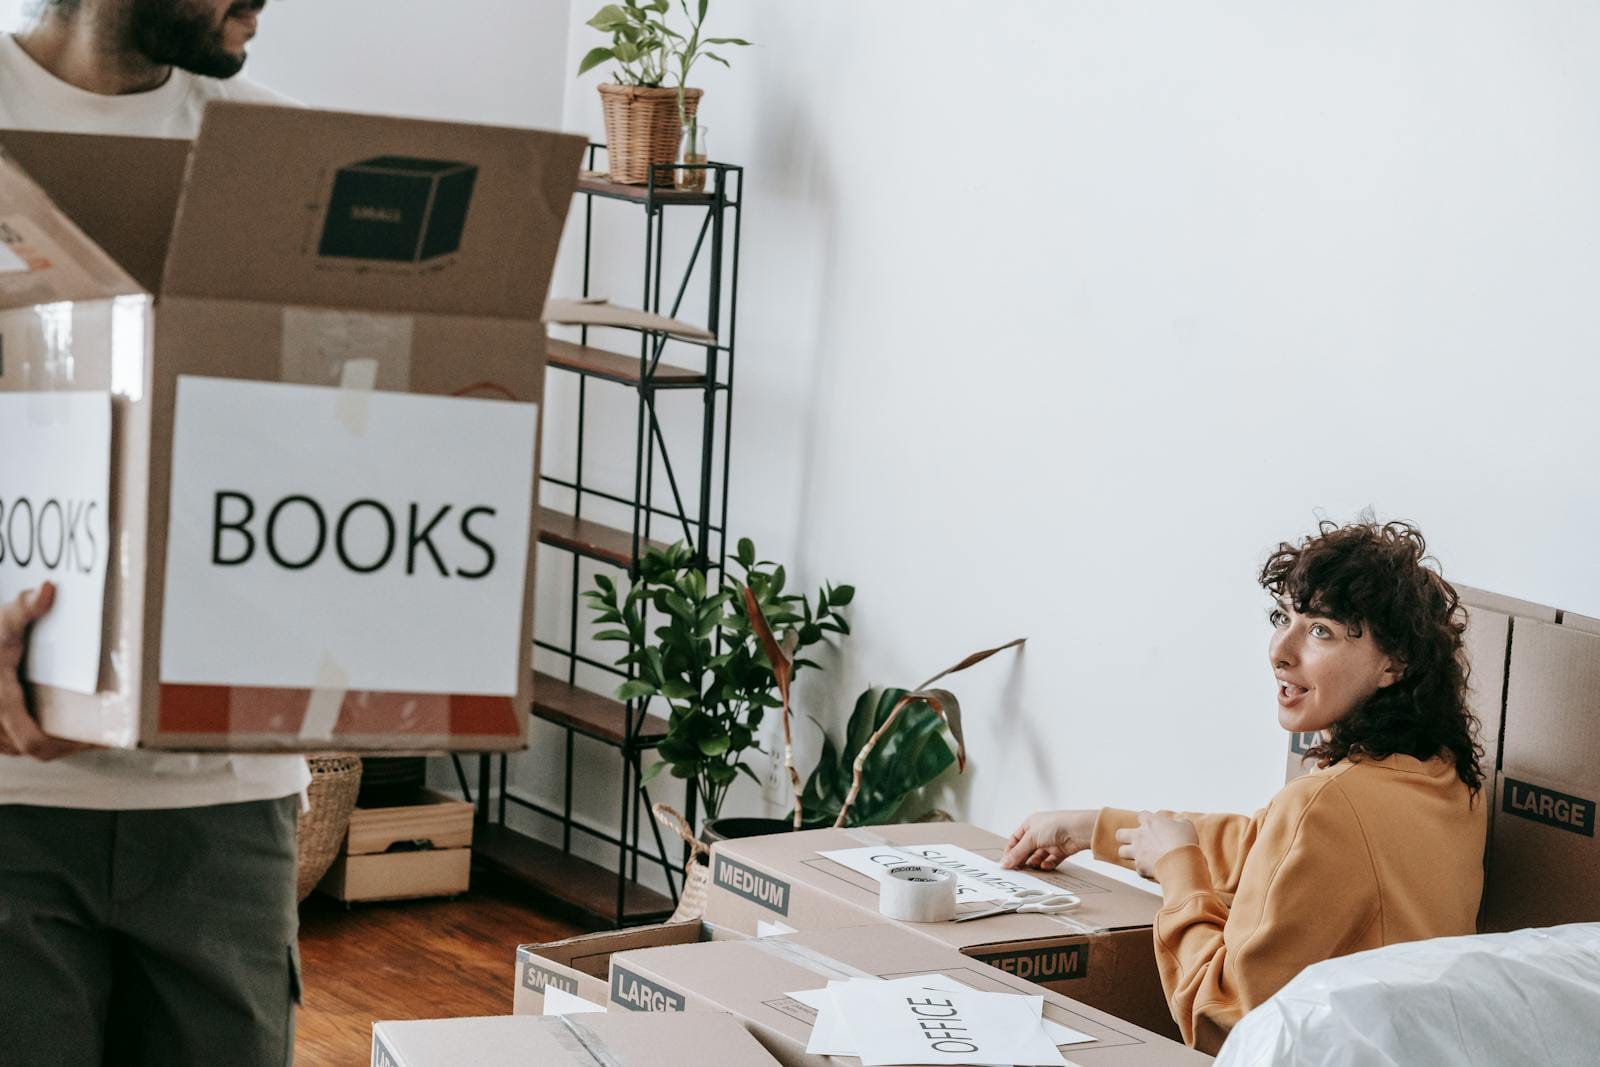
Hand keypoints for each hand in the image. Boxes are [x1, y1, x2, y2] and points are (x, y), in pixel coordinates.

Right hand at [0, 583, 92, 760]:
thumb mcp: (4, 619)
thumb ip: (26, 607)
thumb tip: (48, 589)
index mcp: (0, 700)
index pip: (35, 742)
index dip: (67, 746)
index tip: (94, 740)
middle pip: (33, 749)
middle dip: (63, 744)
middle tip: (93, 735)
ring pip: (17, 748)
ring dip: (44, 741)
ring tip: (76, 729)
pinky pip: (7, 743)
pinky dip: (25, 737)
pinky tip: (49, 724)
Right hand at [1000, 809, 1095, 869]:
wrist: (1078, 830)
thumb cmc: (1056, 825)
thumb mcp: (1031, 838)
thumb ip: (1017, 852)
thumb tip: (1005, 863)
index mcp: (1031, 824)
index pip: (1016, 839)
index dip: (1010, 851)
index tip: (1006, 863)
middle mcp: (1040, 832)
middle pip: (1027, 849)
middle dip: (1022, 859)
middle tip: (1017, 869)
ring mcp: (1051, 842)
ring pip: (1038, 856)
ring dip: (1034, 863)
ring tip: (1032, 868)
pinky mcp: (1061, 850)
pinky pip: (1051, 860)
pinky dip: (1047, 865)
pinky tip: (1044, 866)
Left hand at [1114, 811, 1198, 879]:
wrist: (1181, 860)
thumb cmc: (1185, 841)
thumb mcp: (1186, 826)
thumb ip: (1179, 823)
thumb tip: (1178, 825)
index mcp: (1150, 822)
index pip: (1142, 816)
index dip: (1146, 820)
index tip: (1153, 825)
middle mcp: (1139, 836)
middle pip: (1120, 834)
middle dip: (1125, 837)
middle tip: (1136, 842)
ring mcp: (1137, 852)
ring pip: (1122, 852)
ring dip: (1129, 854)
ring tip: (1141, 857)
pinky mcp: (1140, 867)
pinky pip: (1138, 869)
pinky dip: (1145, 871)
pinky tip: (1155, 871)